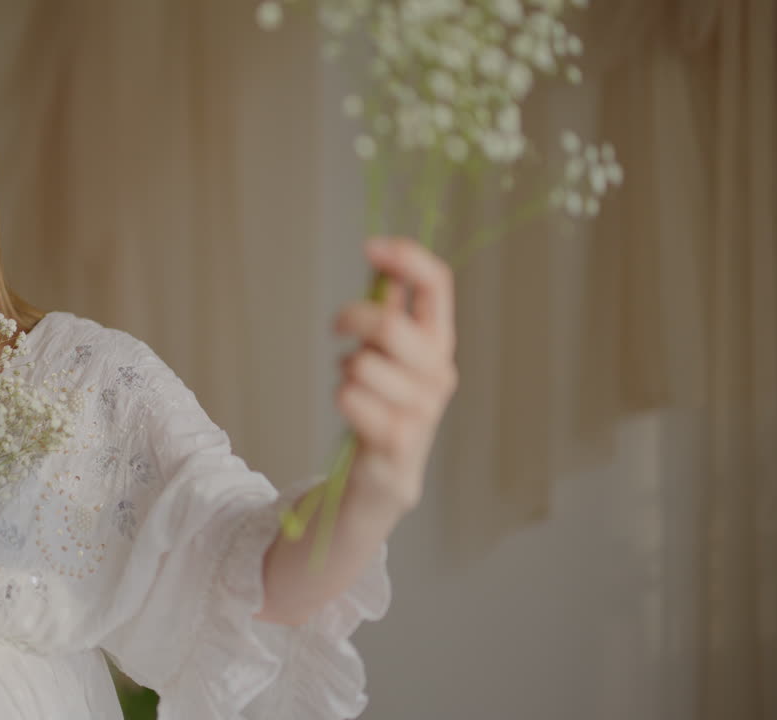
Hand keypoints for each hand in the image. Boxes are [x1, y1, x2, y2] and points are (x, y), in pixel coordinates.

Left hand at [335, 237, 457, 511]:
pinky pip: (351, 398)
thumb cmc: (383, 405)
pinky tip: (353, 409)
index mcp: (439, 342)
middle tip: (337, 327)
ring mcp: (423, 409)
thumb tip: (380, 256)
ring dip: (347, 370)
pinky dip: (341, 398)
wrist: (382, 477)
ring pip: (364, 365)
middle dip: (354, 319)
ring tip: (354, 384)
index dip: (406, 258)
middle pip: (391, 325)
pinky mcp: (398, 440)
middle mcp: (439, 373)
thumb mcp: (389, 352)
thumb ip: (390, 309)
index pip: (437, 285)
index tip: (370, 246)